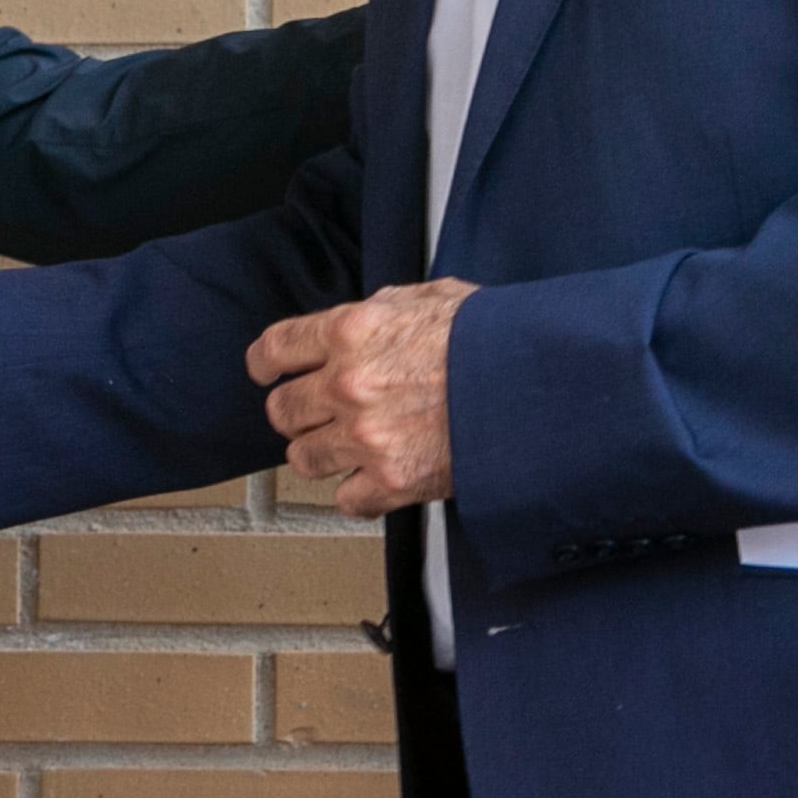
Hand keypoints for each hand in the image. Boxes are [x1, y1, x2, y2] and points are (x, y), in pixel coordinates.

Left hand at [247, 280, 472, 520]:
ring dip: (321, 452)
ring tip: (347, 447)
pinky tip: (376, 477)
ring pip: (303, 458)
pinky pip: (346, 500)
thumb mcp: (430, 297)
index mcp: (351, 332)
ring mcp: (365, 438)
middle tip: (315, 413)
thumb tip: (360, 323)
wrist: (532, 385)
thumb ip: (381, 311)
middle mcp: (347, 385)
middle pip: (281, 411)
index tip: (267, 373)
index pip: (275, 350)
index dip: (265, 365)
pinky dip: (358, 492)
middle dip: (295, 411)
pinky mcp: (391, 481)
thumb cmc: (490, 338)